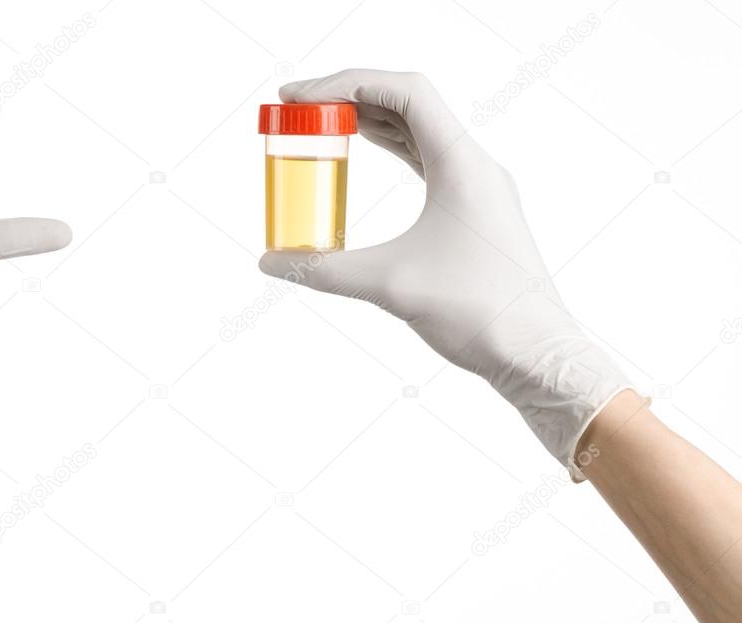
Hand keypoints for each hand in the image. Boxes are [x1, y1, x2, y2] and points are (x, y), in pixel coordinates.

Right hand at [259, 69, 631, 474]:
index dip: (346, 84)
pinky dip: (393, 149)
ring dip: (371, 121)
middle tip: (301, 107)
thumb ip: (324, 269)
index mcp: (463, 164)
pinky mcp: (474, 211)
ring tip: (324, 122)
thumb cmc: (479, 312)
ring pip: (419, 131)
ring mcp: (477, 187)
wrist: (536, 354)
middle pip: (408, 104)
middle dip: (351, 98)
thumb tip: (271, 263)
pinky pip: (428, 160)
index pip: (403, 92)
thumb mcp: (390, 284)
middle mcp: (474, 165)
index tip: (300, 96)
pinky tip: (366, 151)